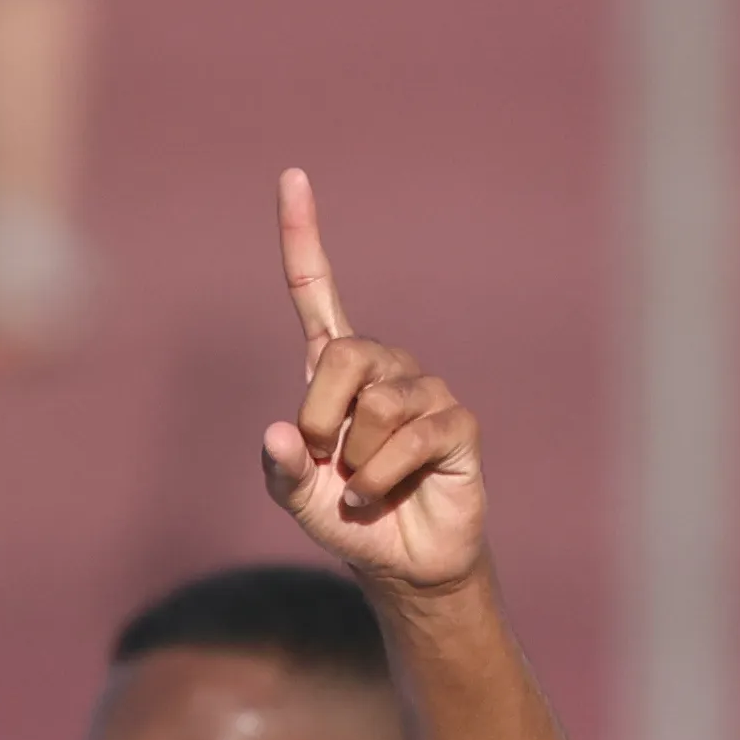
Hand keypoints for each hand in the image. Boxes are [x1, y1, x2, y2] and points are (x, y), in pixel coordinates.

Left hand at [258, 169, 485, 595]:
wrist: (403, 562)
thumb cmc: (348, 518)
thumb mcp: (298, 497)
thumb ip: (281, 468)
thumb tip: (281, 432)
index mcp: (337, 370)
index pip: (316, 292)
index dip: (302, 238)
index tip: (292, 177)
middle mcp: (385, 367)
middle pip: (344, 356)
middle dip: (323, 418)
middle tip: (328, 461)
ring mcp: (426, 391)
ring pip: (378, 409)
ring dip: (357, 464)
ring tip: (365, 486)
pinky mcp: (458, 425)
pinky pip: (412, 440)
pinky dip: (383, 479)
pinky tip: (381, 497)